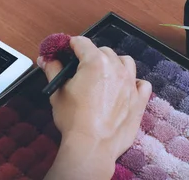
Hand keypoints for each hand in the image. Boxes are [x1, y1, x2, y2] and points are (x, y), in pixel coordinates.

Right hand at [39, 36, 150, 179]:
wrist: (92, 145)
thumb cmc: (74, 119)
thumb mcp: (57, 91)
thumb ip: (53, 70)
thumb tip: (46, 59)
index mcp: (95, 62)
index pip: (82, 42)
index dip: (70, 45)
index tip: (65, 51)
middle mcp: (116, 69)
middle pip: (103, 51)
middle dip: (91, 55)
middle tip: (79, 69)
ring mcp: (130, 84)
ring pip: (125, 62)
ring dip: (114, 64)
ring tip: (103, 75)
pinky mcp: (139, 100)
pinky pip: (142, 83)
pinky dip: (134, 82)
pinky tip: (123, 88)